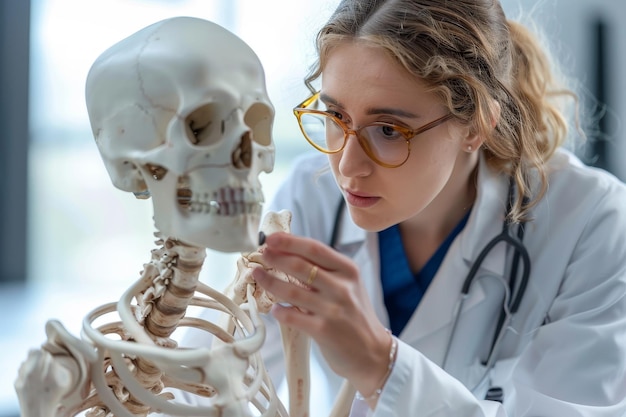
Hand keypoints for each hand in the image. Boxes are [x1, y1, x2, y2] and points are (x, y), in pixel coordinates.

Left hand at [252, 232, 391, 397]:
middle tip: (260, 254)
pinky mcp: (324, 331)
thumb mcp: (348, 286)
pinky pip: (292, 316)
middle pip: (300, 266)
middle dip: (275, 257)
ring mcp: (333, 309)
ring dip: (269, 281)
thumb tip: (288, 252)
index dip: (289, 241)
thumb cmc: (354, 315)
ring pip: (291, 290)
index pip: (315, 249)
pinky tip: (274, 309)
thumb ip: (325, 270)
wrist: (373, 352)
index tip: (271, 238)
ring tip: (257, 275)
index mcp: (348, 270)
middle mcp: (342, 287)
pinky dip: (279, 311)